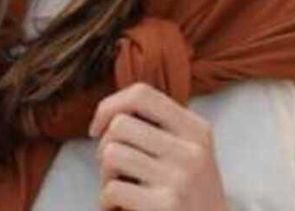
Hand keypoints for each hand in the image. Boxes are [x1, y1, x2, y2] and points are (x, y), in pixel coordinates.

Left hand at [88, 83, 227, 210]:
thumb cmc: (189, 195)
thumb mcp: (188, 152)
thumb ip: (159, 128)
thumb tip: (109, 112)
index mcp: (196, 129)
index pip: (141, 94)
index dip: (109, 106)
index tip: (98, 128)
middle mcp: (191, 150)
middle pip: (119, 125)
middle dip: (105, 148)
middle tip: (114, 170)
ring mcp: (179, 178)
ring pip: (112, 154)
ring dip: (106, 176)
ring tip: (120, 189)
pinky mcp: (166, 205)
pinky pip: (112, 189)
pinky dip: (106, 202)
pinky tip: (120, 209)